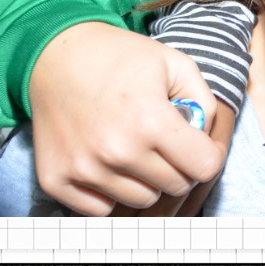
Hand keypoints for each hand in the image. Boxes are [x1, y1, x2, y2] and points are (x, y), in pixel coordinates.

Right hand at [26, 21, 225, 215]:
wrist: (58, 55)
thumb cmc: (122, 58)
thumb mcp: (177, 65)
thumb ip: (205, 104)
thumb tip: (207, 143)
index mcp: (151, 121)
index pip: (205, 167)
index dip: (209, 154)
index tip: (200, 144)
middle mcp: (117, 151)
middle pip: (176, 186)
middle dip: (178, 164)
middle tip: (164, 141)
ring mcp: (83, 169)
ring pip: (142, 200)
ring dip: (145, 180)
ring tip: (134, 147)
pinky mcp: (54, 180)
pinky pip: (101, 210)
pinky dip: (109, 192)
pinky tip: (106, 162)